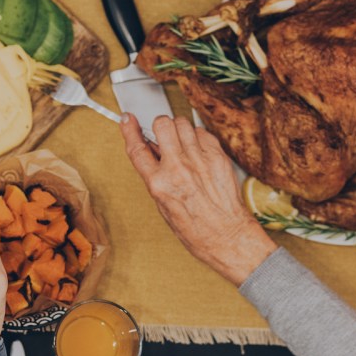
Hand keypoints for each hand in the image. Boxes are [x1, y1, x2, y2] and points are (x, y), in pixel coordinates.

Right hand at [120, 114, 276, 285]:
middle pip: (162, 124)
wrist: (227, 235)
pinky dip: (198, 137)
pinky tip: (198, 151)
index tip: (128, 119)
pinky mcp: (218, 156)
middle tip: (164, 136)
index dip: (129, 130)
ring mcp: (199, 160)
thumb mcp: (163, 205)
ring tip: (182, 144)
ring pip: (183, 123)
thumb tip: (151, 152)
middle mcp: (178, 168)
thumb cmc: (195, 228)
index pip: (137, 148)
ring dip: (179, 130)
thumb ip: (155, 176)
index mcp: (159, 184)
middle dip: (160, 126)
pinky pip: (202, 132)